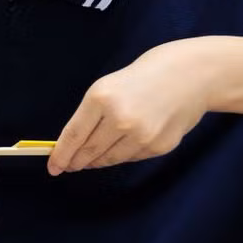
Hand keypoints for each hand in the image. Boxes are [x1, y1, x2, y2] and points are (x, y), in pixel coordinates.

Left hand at [48, 40, 211, 173]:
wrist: (189, 75)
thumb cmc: (142, 78)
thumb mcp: (107, 87)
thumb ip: (89, 116)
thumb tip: (73, 147)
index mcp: (101, 98)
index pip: (74, 136)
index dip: (61, 155)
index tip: (53, 167)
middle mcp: (120, 119)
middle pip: (89, 152)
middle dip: (77, 161)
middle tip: (69, 165)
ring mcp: (142, 135)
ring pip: (110, 159)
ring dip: (97, 161)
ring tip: (92, 157)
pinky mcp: (159, 146)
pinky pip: (131, 158)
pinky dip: (122, 155)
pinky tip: (123, 145)